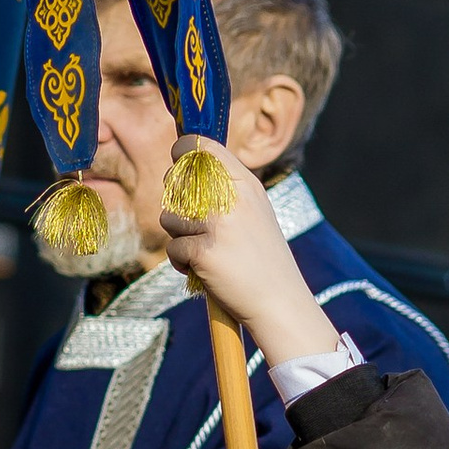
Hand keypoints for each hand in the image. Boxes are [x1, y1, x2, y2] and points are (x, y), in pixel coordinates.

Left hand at [156, 146, 331, 358]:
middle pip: (177, 181)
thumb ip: (226, 190)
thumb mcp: (254, 212)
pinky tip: (199, 269)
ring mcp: (219, 226)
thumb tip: (183, 171)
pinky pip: (172, 248)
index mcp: (247, 184)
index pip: (204, 146)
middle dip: (175, 202)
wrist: (279, 301)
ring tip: (202, 251)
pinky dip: (180, 262)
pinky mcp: (204, 252)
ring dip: (178, 237)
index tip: (178, 159)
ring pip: (169, 217)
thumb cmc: (262, 258)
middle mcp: (233, 199)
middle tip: (193, 223)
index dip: (183, 150)